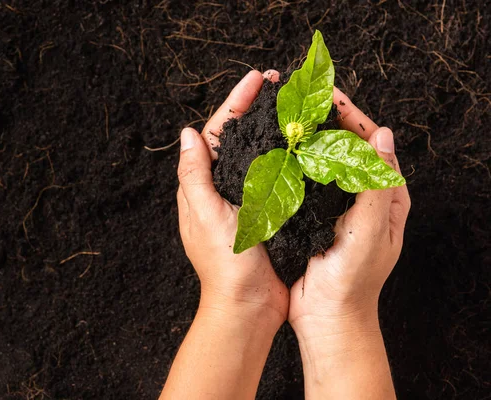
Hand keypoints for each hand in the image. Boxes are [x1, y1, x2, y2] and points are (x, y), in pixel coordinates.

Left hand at [177, 70, 288, 331]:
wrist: (248, 306)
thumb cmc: (224, 266)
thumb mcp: (206, 216)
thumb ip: (194, 175)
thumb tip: (186, 134)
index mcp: (203, 187)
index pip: (216, 134)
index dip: (235, 104)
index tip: (256, 80)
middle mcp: (222, 189)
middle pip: (237, 139)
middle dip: (255, 109)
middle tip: (278, 84)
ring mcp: (245, 200)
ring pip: (257, 155)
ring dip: (272, 128)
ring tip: (292, 105)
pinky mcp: (266, 213)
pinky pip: (275, 177)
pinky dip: (286, 157)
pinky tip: (303, 144)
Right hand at [288, 86, 410, 340]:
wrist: (325, 314)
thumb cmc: (353, 278)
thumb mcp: (370, 229)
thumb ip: (376, 183)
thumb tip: (383, 135)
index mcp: (385, 196)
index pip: (372, 145)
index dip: (353, 117)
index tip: (331, 95)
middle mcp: (361, 196)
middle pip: (347, 148)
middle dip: (327, 122)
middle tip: (303, 100)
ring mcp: (335, 205)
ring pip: (323, 162)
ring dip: (308, 139)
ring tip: (288, 118)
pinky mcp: (311, 215)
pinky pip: (304, 182)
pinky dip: (293, 163)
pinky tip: (276, 152)